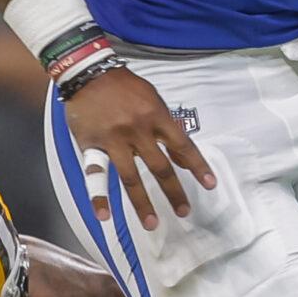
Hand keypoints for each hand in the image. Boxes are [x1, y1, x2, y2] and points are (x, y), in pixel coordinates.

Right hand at [62, 64, 212, 229]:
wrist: (87, 73)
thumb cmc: (123, 85)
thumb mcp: (152, 97)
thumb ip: (165, 124)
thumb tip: (181, 151)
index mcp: (156, 116)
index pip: (183, 146)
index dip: (197, 166)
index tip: (210, 185)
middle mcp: (138, 130)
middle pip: (160, 167)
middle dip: (174, 192)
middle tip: (184, 211)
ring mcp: (114, 140)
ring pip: (131, 177)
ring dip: (142, 203)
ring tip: (152, 223)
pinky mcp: (92, 145)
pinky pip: (96, 175)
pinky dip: (99, 197)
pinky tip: (104, 216)